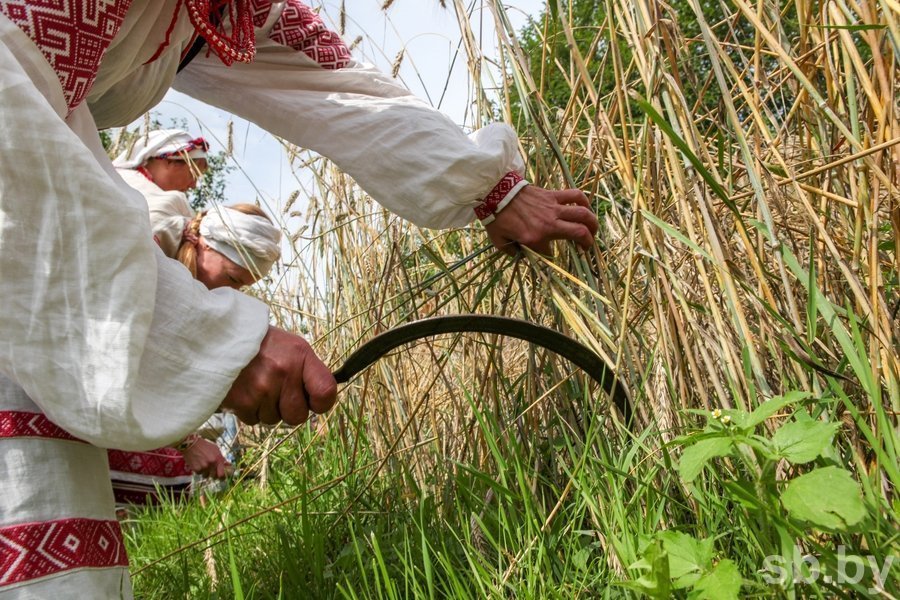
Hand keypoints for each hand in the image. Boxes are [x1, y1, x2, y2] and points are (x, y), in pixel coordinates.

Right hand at [180, 438, 229, 478]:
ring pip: (206, 475)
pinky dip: (199, 470)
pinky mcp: (196, 469)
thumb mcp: (216, 449)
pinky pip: (199, 473)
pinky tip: (198, 463)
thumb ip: (222, 458)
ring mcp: (203, 467)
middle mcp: (211, 464)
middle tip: (212, 471)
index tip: (222, 478)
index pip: (222, 474)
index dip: (222, 478)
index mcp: (218, 459)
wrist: (191, 444)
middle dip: (213, 475)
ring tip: (203, 464)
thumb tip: (229, 465)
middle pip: (214, 476)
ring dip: (205, 472)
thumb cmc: (205, 446)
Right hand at [222, 326, 337, 425]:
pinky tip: (244, 390)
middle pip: (297, 416)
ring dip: (266, 408)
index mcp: (300, 355)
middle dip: (287, 409)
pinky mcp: (241, 401)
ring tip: (256, 385)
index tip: (312, 400)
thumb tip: (321, 400)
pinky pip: (253, 420)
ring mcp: (261, 388)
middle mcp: (283, 371)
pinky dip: (249, 410)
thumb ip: (308, 372)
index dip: (321, 403)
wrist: (220, 337)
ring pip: (273, 420)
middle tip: (276, 391)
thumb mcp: (291, 347)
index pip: (325, 392)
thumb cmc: (261, 345)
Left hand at [483, 185, 598, 254]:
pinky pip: (574, 195)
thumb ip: (514, 252)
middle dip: (587, 242)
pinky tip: (586, 207)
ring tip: (593, 230)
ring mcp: (553, 208)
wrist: (495, 192)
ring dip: (593, 223)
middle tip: (587, 247)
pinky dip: (584, 201)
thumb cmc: (497, 218)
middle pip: (579, 233)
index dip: (550, 256)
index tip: (548, 254)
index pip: (550, 253)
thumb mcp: (500, 242)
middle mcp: (548, 224)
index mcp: (534, 238)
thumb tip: (525, 256)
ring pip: (582, 214)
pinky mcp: (553, 195)